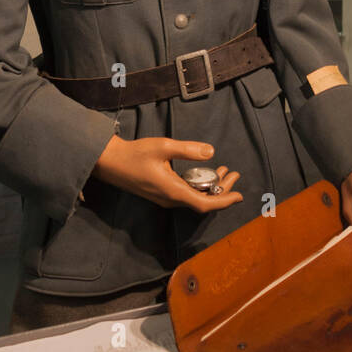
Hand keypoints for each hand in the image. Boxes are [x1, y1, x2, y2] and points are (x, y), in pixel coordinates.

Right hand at [92, 135, 243, 213]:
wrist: (110, 163)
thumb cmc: (135, 154)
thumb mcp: (163, 147)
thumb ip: (188, 150)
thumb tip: (211, 152)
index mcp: (173, 191)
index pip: (205, 204)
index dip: (224, 202)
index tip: (240, 196)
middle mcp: (171, 199)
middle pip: (203, 202)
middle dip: (222, 190)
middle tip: (234, 174)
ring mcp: (166, 198)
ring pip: (195, 197)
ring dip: (211, 187)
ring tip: (224, 171)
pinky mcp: (162, 193)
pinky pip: (186, 194)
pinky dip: (199, 185)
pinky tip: (204, 172)